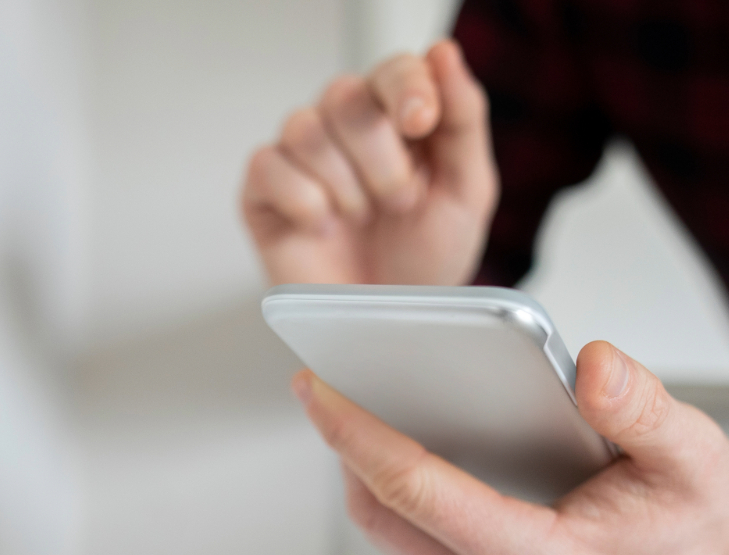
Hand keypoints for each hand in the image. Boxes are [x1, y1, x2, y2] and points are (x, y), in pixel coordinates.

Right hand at [240, 39, 497, 286]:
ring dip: (346, 186)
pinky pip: (268, 166)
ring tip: (361, 221)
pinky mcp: (262, 190)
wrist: (388, 327)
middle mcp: (345, 126)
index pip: (394, 68)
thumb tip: (444, 53)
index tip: (420, 122)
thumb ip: (463, 118)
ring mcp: (300, 156)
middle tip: (398, 203)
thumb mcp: (466, 191)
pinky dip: (304, 202)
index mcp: (396, 116)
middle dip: (382, 159)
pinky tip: (323, 227)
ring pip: (306, 128)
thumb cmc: (425, 261)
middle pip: (346, 95)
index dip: (406, 87)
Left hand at [292, 342, 728, 554]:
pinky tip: (401, 430)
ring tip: (348, 397)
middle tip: (319, 380)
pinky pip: (418, 534)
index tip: (318, 386)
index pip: (417, 490)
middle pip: (384, 515)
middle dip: (342, 448)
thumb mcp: (697, 453)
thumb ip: (641, 407)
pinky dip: (395, 485)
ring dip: (363, 468)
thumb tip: (590, 363)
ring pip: (393, 530)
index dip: (358, 435)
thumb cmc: (710, 522)